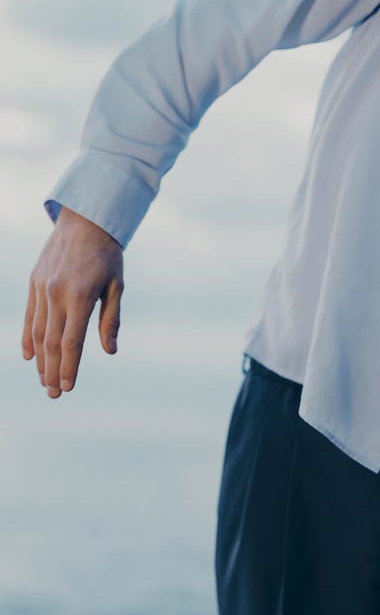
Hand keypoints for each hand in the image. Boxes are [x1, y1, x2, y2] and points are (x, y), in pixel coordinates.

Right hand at [22, 206, 124, 396]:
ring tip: (45, 380)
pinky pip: (30, 316)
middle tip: (54, 394)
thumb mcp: (116, 286)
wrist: (85, 220)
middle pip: (50, 343)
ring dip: (40, 360)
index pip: (71, 342)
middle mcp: (56, 294)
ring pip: (37, 333)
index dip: (69, 367)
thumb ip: (110, 320)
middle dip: (52, 371)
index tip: (68, 387)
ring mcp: (41, 288)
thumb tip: (110, 351)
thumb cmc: (108, 255)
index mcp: (79, 297)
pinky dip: (28, 338)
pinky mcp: (34, 282)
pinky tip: (30, 356)